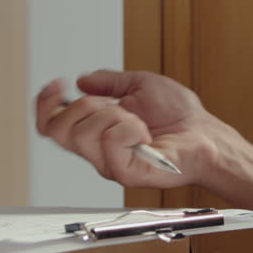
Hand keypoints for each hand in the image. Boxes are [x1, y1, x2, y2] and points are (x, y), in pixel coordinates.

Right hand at [35, 70, 226, 188]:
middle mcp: (98, 150)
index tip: (58, 84)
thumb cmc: (181, 117)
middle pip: (59, 130)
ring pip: (83, 133)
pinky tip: (145, 134)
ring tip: (138, 121)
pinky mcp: (126, 173)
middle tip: (116, 106)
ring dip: (114, 116)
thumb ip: (109, 82)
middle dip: (86, 106)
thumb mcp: (139, 84)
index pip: (51, 125)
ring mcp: (110, 163)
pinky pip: (110, 144)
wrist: (207, 136)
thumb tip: (84, 80)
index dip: (45, 104)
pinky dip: (128, 129)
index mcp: (96, 131)